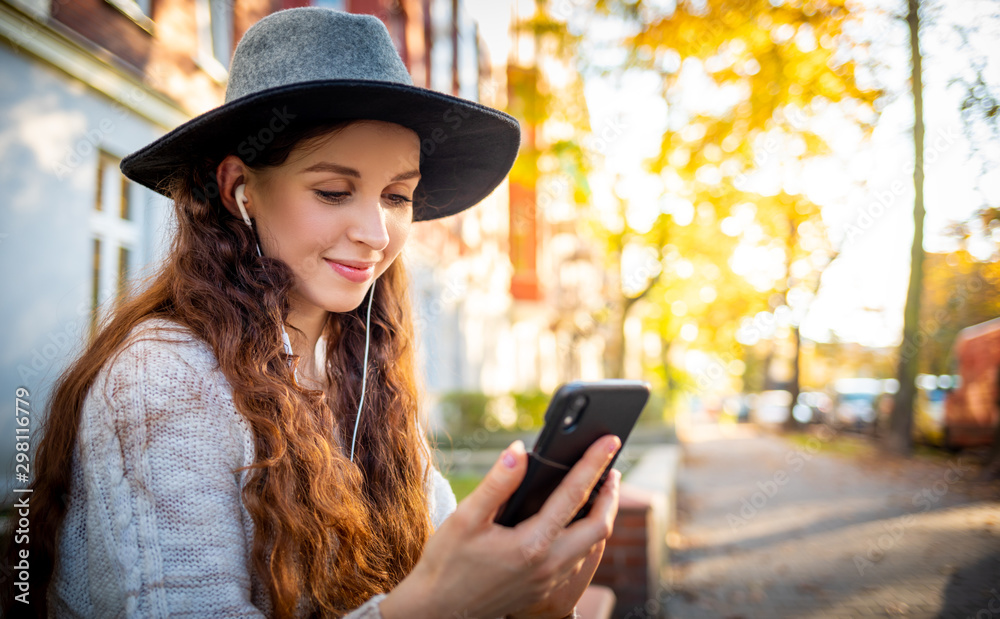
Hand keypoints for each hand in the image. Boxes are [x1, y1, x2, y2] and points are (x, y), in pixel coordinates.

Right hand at [379, 434, 621, 618]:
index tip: (609, 441)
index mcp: (531, 545)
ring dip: (600, 516)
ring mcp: (549, 581)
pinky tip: (575, 521)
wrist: (439, 610)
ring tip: (599, 490)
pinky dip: (586, 535)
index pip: (574, 496)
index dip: (594, 464)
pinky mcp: (545, 589)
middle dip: (610, 495)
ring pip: (592, 546)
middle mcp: (548, 566)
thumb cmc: (447, 563)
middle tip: (612, 469)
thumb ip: (497, 484)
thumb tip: (519, 451)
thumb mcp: (465, 518)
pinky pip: (579, 559)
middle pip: (599, 527)